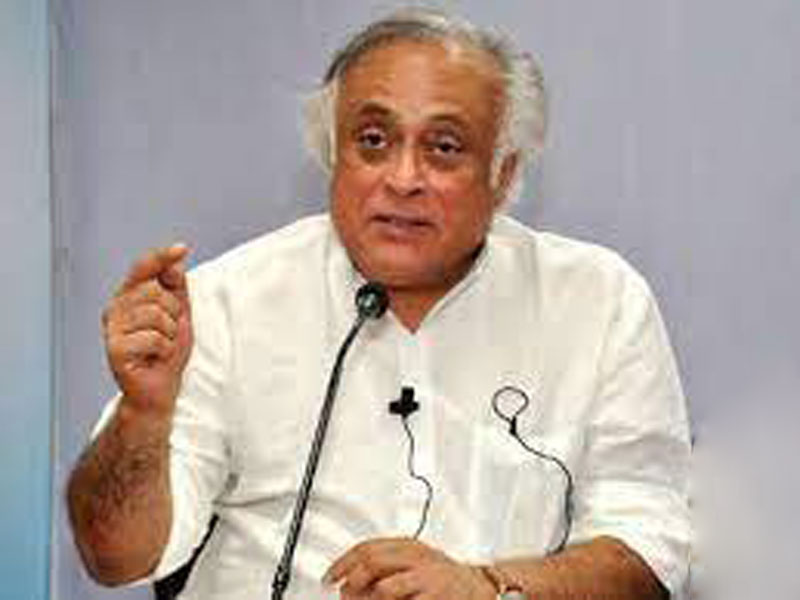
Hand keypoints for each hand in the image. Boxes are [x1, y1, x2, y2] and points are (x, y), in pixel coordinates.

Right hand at [103, 244, 192, 416]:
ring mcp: (112, 329)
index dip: (162, 257)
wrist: (159, 390)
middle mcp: (115, 309)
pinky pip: (153, 337)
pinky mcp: (114, 349)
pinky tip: (155, 358)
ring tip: (162, 347)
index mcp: (129, 297)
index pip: (143, 268)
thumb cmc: (167, 352)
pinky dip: (164, 350)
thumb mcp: (179, 315)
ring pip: (156, 314)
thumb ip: (176, 288)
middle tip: (169, 333)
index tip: (182, 248)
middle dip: (174, 313)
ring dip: (170, 334)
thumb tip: (175, 262)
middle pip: (155, 291)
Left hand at [324, 537, 494, 599]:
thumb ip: (386, 566)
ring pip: (385, 589)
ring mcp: (428, 579)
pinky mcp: (436, 598)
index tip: (330, 577)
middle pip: (373, 563)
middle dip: (351, 582)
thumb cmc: (443, 578)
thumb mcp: (415, 562)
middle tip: (343, 595)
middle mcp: (418, 558)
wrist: (481, 587)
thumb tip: (349, 581)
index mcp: (410, 546)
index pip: (368, 547)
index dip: (343, 562)